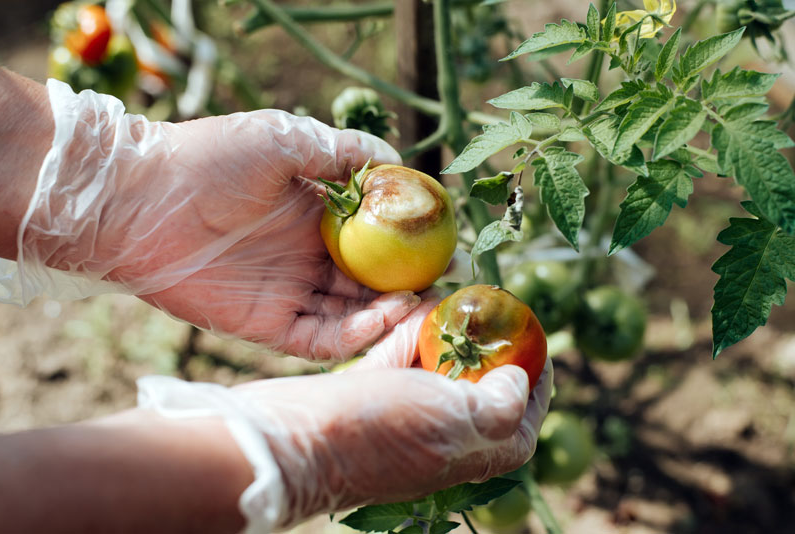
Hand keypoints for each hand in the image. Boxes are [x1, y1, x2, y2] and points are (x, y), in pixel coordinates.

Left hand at [17, 80, 418, 359]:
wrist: (136, 199)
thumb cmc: (208, 159)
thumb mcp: (283, 140)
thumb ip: (340, 151)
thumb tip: (394, 158)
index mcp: (313, 216)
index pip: (372, 241)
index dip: (406, 247)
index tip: (441, 246)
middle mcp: (305, 258)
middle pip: (368, 284)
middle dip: (405, 289)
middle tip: (439, 289)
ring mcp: (287, 293)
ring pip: (349, 316)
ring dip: (385, 316)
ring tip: (417, 308)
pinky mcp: (264, 324)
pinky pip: (318, 338)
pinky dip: (351, 336)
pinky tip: (378, 320)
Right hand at [139, 301, 553, 529]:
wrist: (289, 442)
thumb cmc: (375, 434)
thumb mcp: (452, 419)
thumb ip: (498, 405)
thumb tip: (520, 382)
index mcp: (474, 449)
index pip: (524, 412)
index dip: (535, 372)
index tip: (532, 331)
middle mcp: (443, 435)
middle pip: (479, 384)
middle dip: (486, 344)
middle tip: (490, 303)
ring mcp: (405, 416)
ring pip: (437, 367)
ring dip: (447, 332)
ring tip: (458, 294)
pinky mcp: (371, 397)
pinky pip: (399, 360)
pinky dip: (409, 334)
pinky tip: (418, 305)